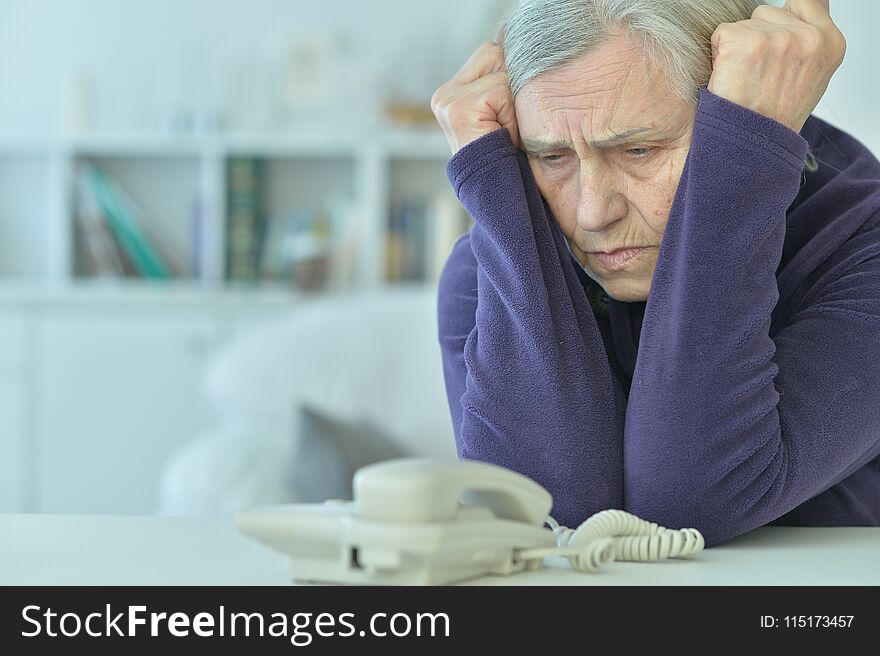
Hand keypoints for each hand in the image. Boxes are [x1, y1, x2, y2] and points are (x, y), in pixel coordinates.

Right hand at [431, 40, 519, 155]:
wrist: (498, 195)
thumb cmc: (506, 156)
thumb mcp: (505, 111)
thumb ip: (504, 78)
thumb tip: (513, 37)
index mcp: (452, 93)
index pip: (491, 53)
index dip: (509, 78)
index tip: (506, 114)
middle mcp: (444, 95)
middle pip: (494, 53)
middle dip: (510, 85)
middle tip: (506, 123)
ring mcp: (446, 101)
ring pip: (500, 71)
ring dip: (512, 101)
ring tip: (504, 130)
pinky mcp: (456, 108)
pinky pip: (501, 89)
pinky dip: (510, 114)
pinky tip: (501, 135)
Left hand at [708, 0, 845, 133]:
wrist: (752, 146)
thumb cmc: (774, 118)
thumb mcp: (809, 77)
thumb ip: (808, 41)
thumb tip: (797, 7)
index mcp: (830, 43)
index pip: (804, 2)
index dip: (781, 25)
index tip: (773, 52)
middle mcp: (808, 37)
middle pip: (767, 13)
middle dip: (757, 38)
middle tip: (757, 77)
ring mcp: (776, 38)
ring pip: (744, 24)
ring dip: (738, 48)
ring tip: (745, 81)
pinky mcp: (744, 42)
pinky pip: (722, 34)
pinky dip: (719, 55)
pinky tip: (730, 79)